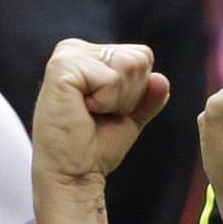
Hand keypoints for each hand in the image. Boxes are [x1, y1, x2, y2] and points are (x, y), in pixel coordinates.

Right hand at [31, 39, 169, 188]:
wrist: (72, 174)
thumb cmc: (93, 148)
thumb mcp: (129, 118)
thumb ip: (147, 97)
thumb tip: (161, 80)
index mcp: (88, 55)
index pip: (141, 55)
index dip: (136, 90)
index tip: (108, 110)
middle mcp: (74, 49)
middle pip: (138, 58)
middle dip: (129, 94)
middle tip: (98, 114)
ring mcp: (66, 55)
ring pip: (127, 65)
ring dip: (117, 99)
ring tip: (90, 112)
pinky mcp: (61, 67)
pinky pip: (110, 79)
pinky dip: (105, 102)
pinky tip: (82, 111)